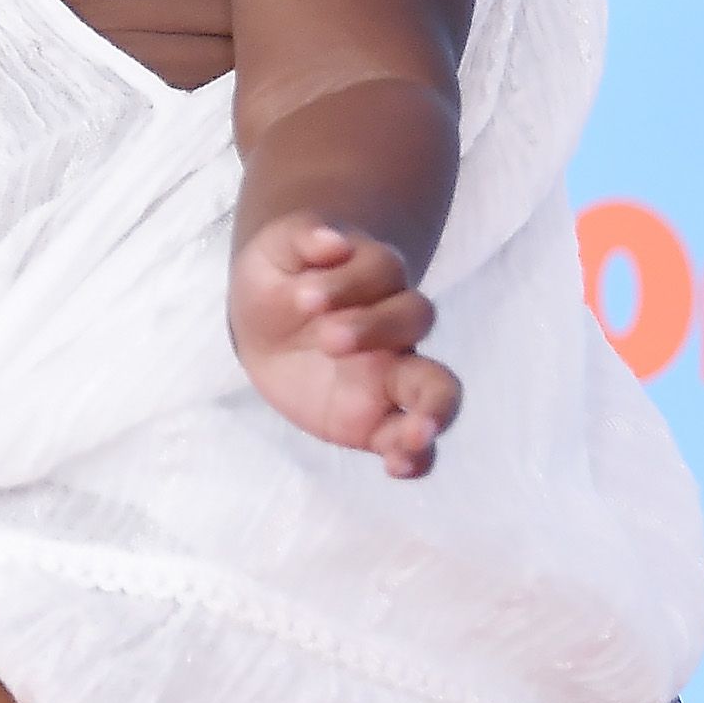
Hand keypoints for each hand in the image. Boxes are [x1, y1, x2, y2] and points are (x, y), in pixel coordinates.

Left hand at [229, 216, 461, 476]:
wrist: (267, 326)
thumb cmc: (280, 280)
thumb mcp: (276, 250)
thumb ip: (303, 237)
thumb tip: (331, 241)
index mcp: (371, 280)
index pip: (382, 270)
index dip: (348, 280)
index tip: (302, 295)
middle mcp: (392, 327)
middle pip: (418, 318)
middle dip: (378, 328)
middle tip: (328, 339)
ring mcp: (391, 376)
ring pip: (436, 387)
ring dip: (432, 408)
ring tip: (413, 432)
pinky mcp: (375, 422)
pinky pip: (411, 442)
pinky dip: (416, 457)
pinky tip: (399, 466)